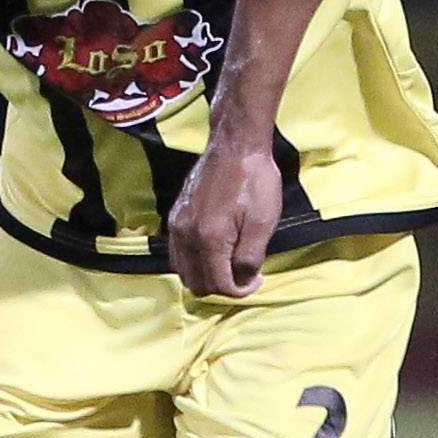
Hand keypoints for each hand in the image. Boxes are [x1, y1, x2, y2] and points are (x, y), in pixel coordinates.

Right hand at [166, 129, 283, 297]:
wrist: (236, 146)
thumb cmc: (254, 180)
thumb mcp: (262, 223)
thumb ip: (249, 259)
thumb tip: (241, 281)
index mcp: (209, 238)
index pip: (218, 285)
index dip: (240, 291)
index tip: (256, 281)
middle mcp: (186, 235)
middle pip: (197, 283)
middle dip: (222, 287)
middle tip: (244, 275)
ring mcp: (177, 225)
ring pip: (184, 271)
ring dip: (207, 276)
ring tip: (231, 265)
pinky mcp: (175, 217)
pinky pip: (178, 253)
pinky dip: (194, 262)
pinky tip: (215, 252)